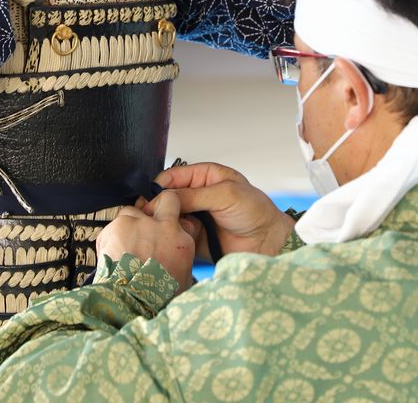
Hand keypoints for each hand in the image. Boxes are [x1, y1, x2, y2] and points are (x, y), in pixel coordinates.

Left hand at [96, 190, 195, 290]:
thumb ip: (180, 262)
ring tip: (122, 247)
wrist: (131, 301)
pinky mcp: (119, 225)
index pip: (184, 222)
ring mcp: (140, 223)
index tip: (165, 231)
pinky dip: (110, 238)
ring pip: (132, 213)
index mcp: (182, 242)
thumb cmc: (156, 298)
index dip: (173, 225)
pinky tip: (109, 255)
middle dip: (159, 206)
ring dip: (129, 225)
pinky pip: (112, 226)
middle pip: (166, 200)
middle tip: (147, 223)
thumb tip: (176, 260)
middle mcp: (163, 227)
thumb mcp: (182, 282)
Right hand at [156, 162, 293, 259]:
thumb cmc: (254, 211)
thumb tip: (165, 197)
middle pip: (166, 196)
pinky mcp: (193, 235)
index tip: (151, 197)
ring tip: (166, 227)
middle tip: (150, 214)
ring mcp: (194, 215)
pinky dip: (173, 236)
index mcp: (204, 176)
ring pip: (168, 215)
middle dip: (158, 204)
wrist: (267, 242)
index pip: (173, 176)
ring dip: (165, 221)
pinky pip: (175, 234)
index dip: (160, 185)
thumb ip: (194, 194)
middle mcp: (196, 194)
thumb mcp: (225, 195)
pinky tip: (177, 238)